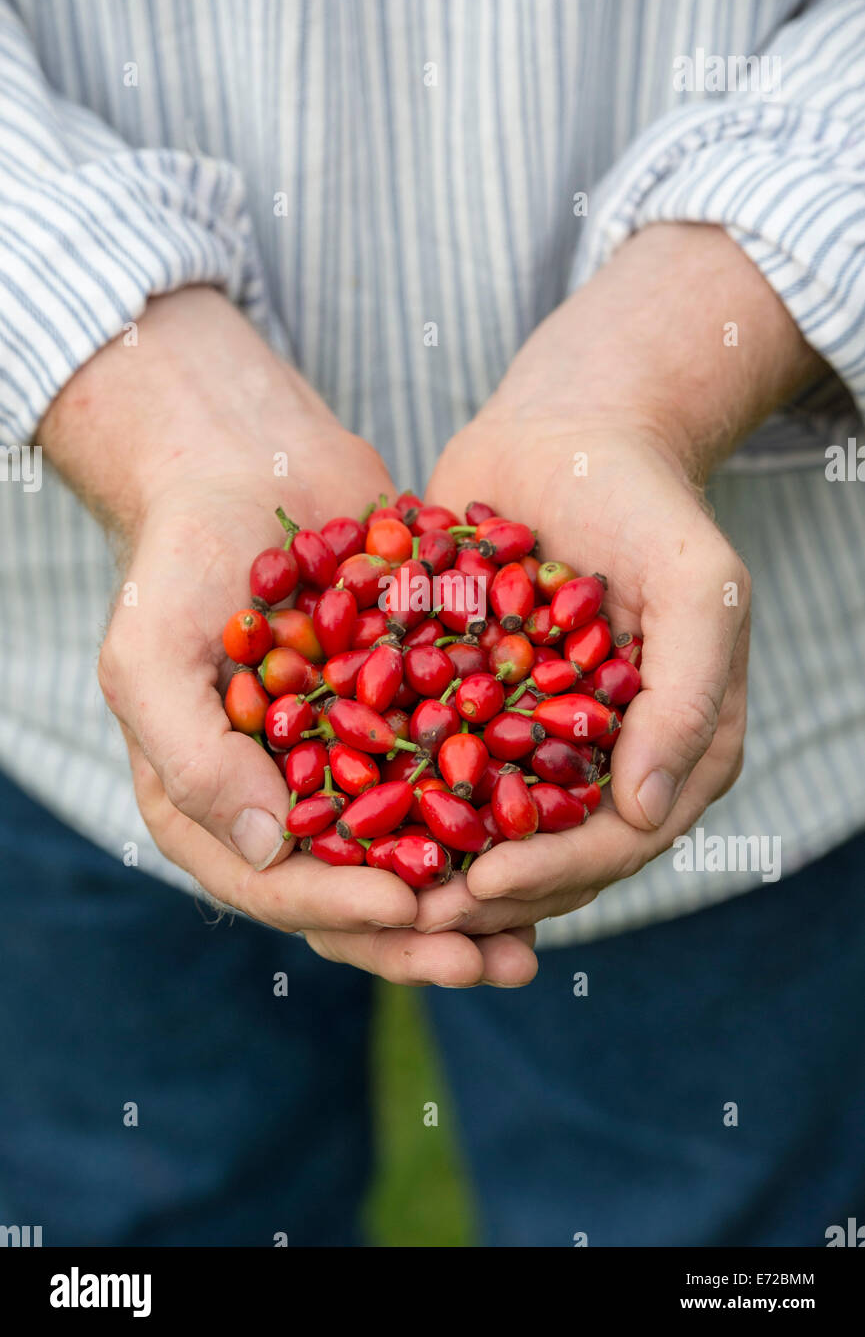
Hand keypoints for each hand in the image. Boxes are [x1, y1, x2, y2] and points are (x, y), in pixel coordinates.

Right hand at [39, 288, 537, 986]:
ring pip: (415, 856)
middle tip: (500, 957)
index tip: (413, 909)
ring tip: (541, 932)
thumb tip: (265, 854)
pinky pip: (453, 784)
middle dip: (427, 935)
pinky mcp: (402, 724)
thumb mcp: (151, 655)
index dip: (343, 909)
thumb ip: (193, 760)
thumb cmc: (182, 557)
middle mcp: (280, 804)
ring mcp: (345, 768)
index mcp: (210, 809)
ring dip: (475, 900)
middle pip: (355, 895)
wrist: (250, 464)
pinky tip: (558, 832)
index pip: (275, 888)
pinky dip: (498, 814)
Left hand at [414, 223, 821, 935]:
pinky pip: (427, 764)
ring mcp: (531, 737)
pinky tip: (326, 813)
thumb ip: (690, 697)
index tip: (483, 885)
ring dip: (423, 864)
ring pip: (478, 824)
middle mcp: (601, 759)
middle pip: (543, 853)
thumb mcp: (699, 588)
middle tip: (405, 916)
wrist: (563, 433)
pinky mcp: (468, 707)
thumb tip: (648, 812)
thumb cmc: (644, 503)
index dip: (554, 873)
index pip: (617, 841)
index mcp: (671, 752)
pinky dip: (384, 792)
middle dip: (477, 893)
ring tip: (358, 887)